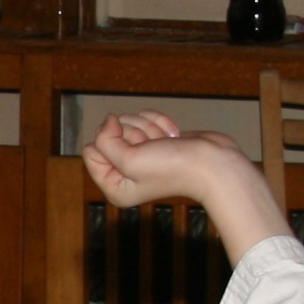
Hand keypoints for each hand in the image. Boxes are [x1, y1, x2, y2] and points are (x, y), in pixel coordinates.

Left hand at [82, 114, 238, 204]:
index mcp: (113, 185)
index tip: (133, 150)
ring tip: (166, 143)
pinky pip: (146, 118)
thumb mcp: (128, 160)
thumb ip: (106, 141)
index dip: (109, 143)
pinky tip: (173, 135)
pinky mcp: (156, 140)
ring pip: (129, 123)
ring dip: (149, 128)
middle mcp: (124, 171)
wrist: (213, 163)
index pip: (91, 151)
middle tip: (153, 148)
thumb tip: (107, 120)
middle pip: (110, 134)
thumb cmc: (172, 167)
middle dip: (134, 134)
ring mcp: (141, 155)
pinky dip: (161, 122)